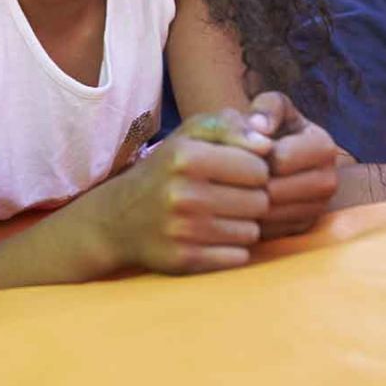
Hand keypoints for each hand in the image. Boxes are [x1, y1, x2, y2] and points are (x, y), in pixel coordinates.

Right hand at [94, 108, 272, 273]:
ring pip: (252, 231)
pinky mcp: (184, 260)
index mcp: (187, 157)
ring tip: (221, 215)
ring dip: (243, 224)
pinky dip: (232, 248)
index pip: (258, 168)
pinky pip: (238, 257)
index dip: (253, 170)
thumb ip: (230, 125)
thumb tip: (267, 144)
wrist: (118, 218)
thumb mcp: (190, 134)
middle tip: (230, 196)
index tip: (237, 171)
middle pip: (260, 202)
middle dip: (252, 198)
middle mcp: (183, 194)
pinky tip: (213, 237)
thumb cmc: (166, 170)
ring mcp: (183, 230)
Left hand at [244, 91, 339, 237]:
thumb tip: (260, 127)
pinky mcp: (302, 228)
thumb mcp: (267, 107)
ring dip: (245, 202)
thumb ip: (266, 108)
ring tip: (233, 184)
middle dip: (247, 181)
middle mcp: (328, 181)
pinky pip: (269, 231)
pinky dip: (249, 219)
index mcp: (323, 146)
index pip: (282, 159)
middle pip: (276, 191)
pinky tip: (239, 202)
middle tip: (229, 171)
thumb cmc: (264, 127)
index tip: (239, 148)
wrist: (264, 154)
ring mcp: (317, 208)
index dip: (253, 154)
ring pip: (270, 214)